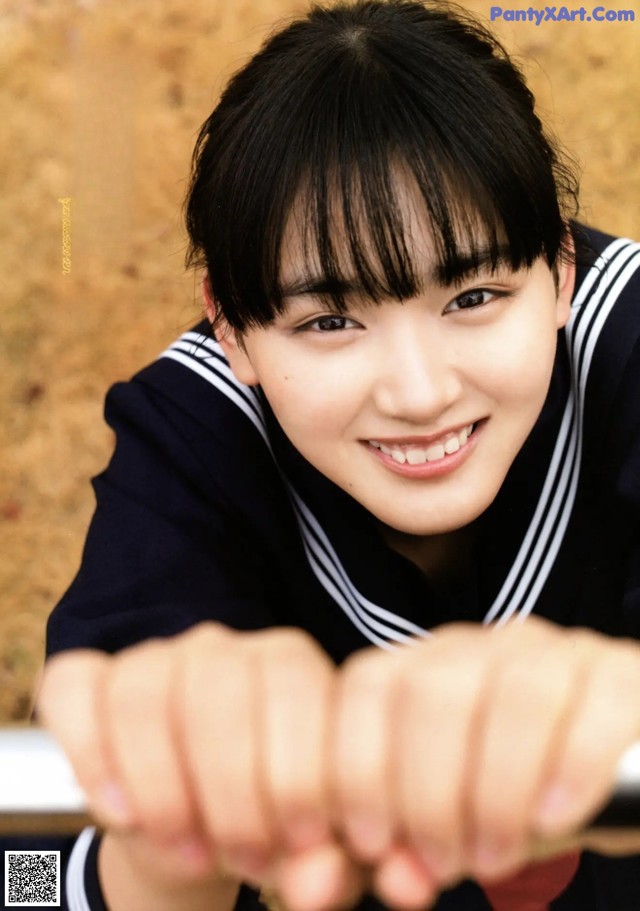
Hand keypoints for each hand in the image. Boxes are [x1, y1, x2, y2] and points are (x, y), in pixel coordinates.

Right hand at [35, 623, 363, 909]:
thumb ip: (330, 864)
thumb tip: (319, 881)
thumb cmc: (275, 828)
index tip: (300, 843)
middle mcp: (228, 647)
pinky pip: (75, 687)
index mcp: (295, 666)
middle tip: (244, 854)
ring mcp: (159, 657)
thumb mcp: (314, 851)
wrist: (208, 833)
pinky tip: (120, 812)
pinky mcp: (99, 679)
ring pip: (145, 690)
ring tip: (186, 846)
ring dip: (161, 784)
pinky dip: (90, 751)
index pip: (295, 684)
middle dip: (233, 787)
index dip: (297, 768)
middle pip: (219, 687)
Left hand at [330, 617, 639, 908]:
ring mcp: (553, 652)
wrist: (614, 777)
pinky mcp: (619, 674)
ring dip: (495, 792)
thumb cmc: (519, 797)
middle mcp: (483, 648)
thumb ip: (408, 847)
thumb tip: (391, 879)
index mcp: (425, 667)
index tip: (369, 842)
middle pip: (429, 691)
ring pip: (512, 696)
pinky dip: (569, 770)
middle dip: (425, 792)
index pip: (369, 685)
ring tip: (495, 855)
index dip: (357, 766)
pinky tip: (553, 818)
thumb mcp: (455, 825)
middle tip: (440, 861)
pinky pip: (595, 707)